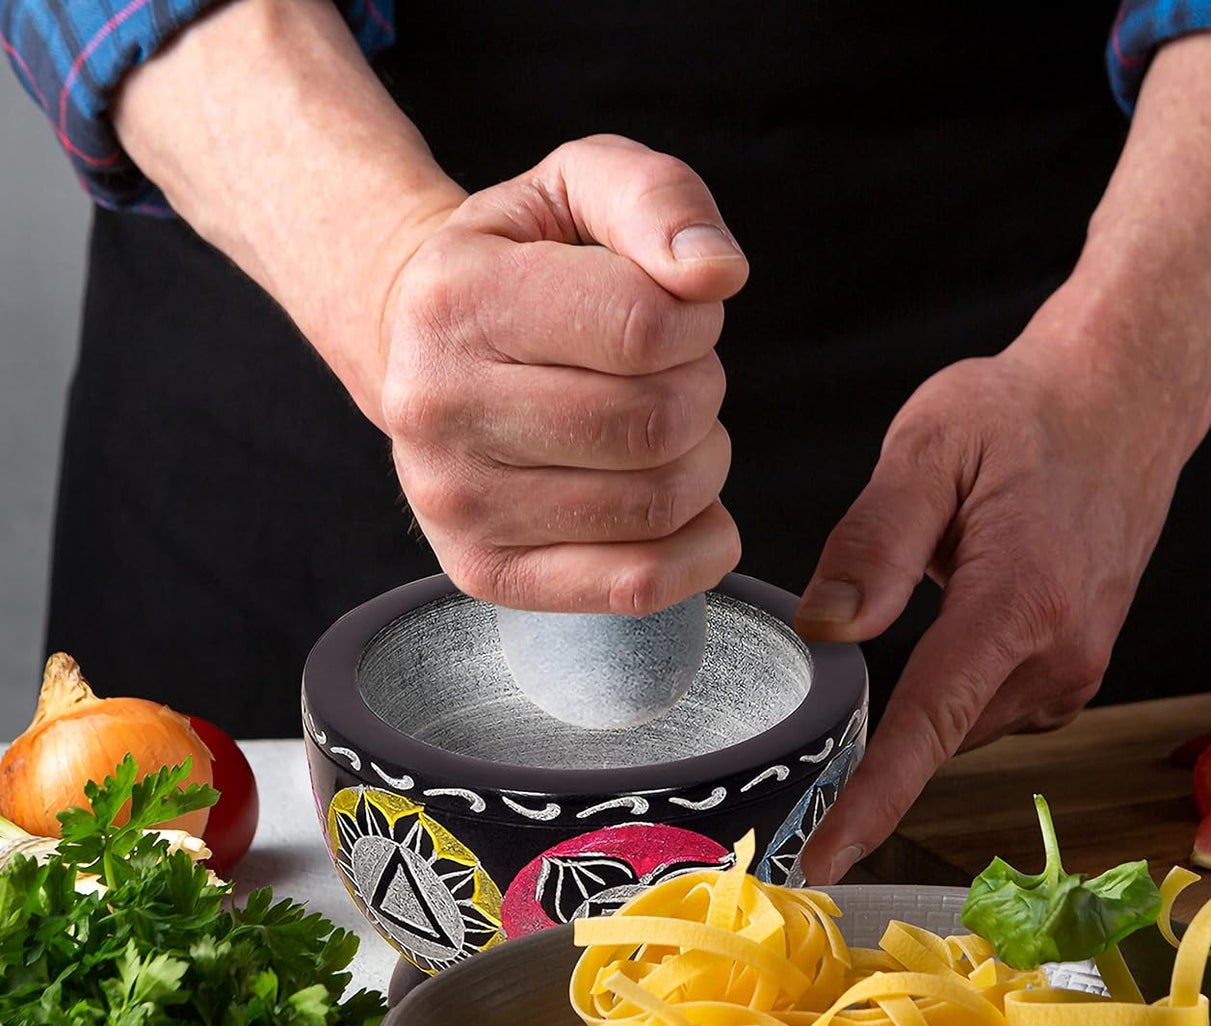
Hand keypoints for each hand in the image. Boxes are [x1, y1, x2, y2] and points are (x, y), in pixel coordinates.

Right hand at [379, 135, 749, 612]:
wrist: (428, 354)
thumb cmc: (525, 268)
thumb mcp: (579, 188)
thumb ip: (659, 199)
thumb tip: (716, 274)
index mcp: (457, 300)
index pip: (643, 326)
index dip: (696, 319)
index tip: (676, 313)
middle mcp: (439, 410)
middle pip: (656, 423)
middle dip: (701, 392)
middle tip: (675, 376)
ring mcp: (456, 504)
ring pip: (657, 505)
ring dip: (702, 464)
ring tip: (665, 431)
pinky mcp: (485, 574)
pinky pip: (637, 586)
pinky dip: (698, 548)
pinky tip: (683, 506)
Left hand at [794, 328, 1182, 883]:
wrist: (1124, 400)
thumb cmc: (1027, 414)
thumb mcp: (932, 445)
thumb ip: (875, 538)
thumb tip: (825, 626)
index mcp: (1018, 602)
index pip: (928, 725)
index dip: (870, 801)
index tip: (820, 861)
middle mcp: (1058, 653)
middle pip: (936, 732)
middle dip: (881, 732)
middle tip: (843, 669)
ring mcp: (1077, 667)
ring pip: (963, 721)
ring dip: (927, 690)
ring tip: (934, 591)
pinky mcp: (1078, 669)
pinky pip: (994, 705)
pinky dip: (960, 684)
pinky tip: (964, 617)